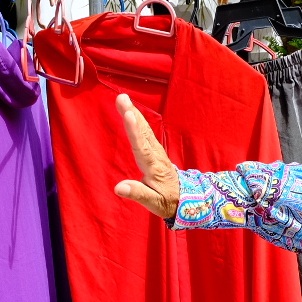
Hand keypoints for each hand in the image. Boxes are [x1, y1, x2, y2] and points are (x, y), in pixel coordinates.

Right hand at [113, 93, 179, 216]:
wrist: (183, 198)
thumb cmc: (167, 201)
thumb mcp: (153, 203)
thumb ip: (137, 193)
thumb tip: (118, 188)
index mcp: (153, 167)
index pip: (141, 147)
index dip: (134, 131)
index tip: (128, 115)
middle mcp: (155, 155)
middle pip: (142, 132)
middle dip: (132, 114)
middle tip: (121, 98)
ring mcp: (156, 151)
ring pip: (144, 129)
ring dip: (134, 112)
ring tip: (123, 99)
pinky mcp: (155, 150)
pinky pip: (145, 131)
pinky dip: (137, 119)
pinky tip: (131, 110)